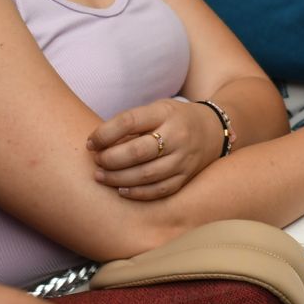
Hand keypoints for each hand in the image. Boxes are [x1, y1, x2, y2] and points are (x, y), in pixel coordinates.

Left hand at [86, 99, 223, 199]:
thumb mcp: (156, 110)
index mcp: (165, 113)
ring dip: (118, 178)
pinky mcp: (186, 177)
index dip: (105, 133)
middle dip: (110, 159)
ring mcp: (183, 158)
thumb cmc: (174, 119)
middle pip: (138, 151)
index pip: (129, 121)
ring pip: (146, 175)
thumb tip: (97, 144)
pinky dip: (137, 193)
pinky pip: (159, 190)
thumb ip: (131, 124)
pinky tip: (121, 190)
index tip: (90, 142)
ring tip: (100, 176)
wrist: (213, 130)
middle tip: (96, 161)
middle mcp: (177, 135)